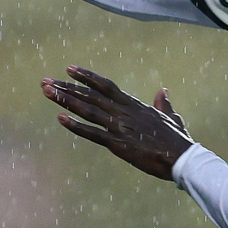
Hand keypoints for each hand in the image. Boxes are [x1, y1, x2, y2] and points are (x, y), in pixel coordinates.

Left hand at [42, 66, 193, 180]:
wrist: (182, 158)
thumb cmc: (177, 140)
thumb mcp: (171, 117)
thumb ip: (164, 104)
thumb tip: (163, 92)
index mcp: (133, 105)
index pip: (105, 86)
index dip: (86, 76)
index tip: (69, 69)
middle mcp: (123, 112)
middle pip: (90, 95)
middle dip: (66, 87)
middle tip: (46, 81)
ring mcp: (119, 127)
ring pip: (87, 110)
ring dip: (65, 100)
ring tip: (47, 92)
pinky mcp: (118, 144)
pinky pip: (92, 133)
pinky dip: (76, 126)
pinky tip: (60, 118)